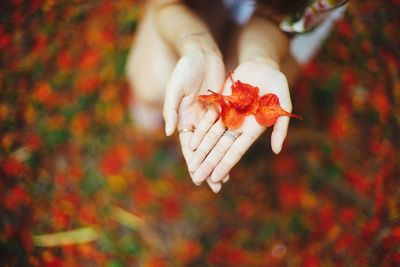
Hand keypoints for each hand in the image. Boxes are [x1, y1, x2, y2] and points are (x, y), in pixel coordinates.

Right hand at [162, 49, 226, 191]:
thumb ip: (171, 109)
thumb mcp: (175, 88)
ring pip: (216, 142)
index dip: (193, 163)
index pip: (189, 147)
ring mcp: (210, 115)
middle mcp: (196, 120)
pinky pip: (227, 128)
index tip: (197, 179)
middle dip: (209, 168)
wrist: (202, 52)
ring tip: (226, 177)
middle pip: (204, 150)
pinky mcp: (222, 108)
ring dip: (220, 159)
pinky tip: (235, 153)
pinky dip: (229, 141)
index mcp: (184, 118)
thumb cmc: (185, 68)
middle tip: (216, 187)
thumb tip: (170, 132)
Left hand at [188, 59, 292, 186]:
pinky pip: (208, 121)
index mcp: (253, 129)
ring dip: (202, 152)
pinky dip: (200, 132)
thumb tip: (277, 151)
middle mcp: (239, 126)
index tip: (216, 178)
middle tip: (198, 179)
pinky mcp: (220, 106)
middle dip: (209, 163)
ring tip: (192, 166)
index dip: (226, 163)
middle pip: (221, 148)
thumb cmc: (276, 85)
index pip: (237, 150)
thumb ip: (280, 127)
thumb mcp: (284, 104)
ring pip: (212, 138)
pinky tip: (191, 144)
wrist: (261, 65)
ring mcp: (228, 117)